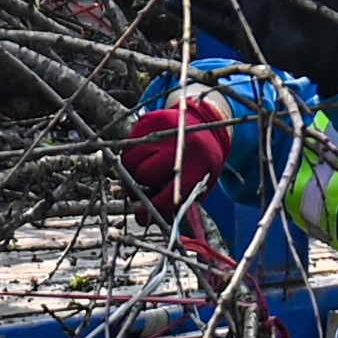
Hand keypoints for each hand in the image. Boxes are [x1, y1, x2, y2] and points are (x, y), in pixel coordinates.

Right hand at [118, 87, 234, 221]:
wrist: (208, 125)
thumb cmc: (200, 163)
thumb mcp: (199, 184)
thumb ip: (178, 202)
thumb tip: (147, 218)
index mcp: (195, 171)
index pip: (165, 199)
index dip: (149, 211)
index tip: (140, 215)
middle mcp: (179, 149)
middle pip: (143, 175)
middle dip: (139, 186)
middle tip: (141, 188)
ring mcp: (164, 131)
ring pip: (130, 160)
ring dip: (131, 171)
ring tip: (140, 172)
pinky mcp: (152, 119)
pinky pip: (129, 143)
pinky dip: (131, 154)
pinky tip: (142, 156)